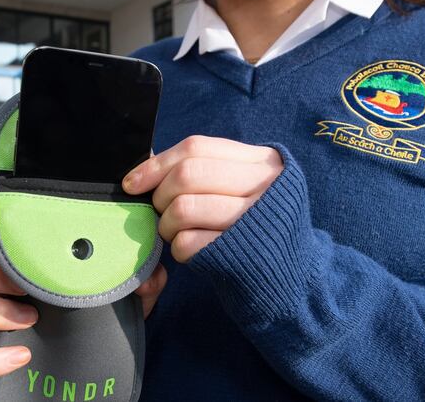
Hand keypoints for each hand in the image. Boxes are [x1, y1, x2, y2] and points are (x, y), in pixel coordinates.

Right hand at [0, 244, 166, 376]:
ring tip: (30, 321)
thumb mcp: (133, 291)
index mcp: (40, 255)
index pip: (8, 231)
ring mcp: (3, 312)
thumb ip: (144, 279)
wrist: (110, 347)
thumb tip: (150, 279)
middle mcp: (15, 279)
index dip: (7, 237)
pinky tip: (20, 357)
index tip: (34, 251)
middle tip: (27, 288)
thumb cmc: (113, 305)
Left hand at [122, 136, 282, 262]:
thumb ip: (207, 169)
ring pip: (184, 208)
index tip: (133, 183)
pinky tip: (189, 251)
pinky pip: (188, 242)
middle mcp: (266, 184)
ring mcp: (256, 219)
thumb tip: (145, 168)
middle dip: (161, 195)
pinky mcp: (243, 253)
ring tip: (175, 232)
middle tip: (161, 212)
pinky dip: (178, 248)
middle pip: (188, 175)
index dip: (158, 164)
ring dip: (167, 224)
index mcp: (263, 161)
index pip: (197, 148)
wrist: (291, 276)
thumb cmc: (254, 227)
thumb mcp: (244, 187)